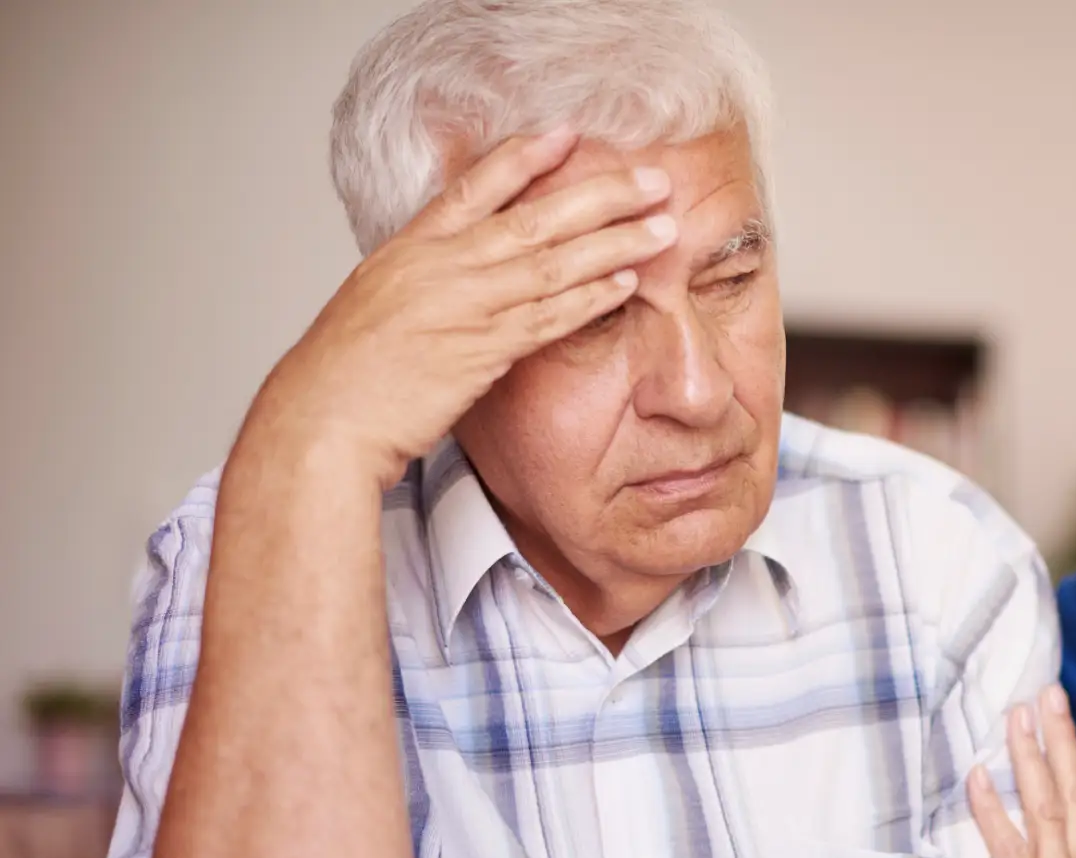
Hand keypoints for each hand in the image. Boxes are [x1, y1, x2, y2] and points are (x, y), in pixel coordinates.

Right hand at [245, 129, 676, 486]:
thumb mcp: (377, 299)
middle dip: (601, 194)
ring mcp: (467, 306)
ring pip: (555, 263)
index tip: (570, 134)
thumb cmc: (346, 370)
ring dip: (615, 243)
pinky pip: (551, 317)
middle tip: (652, 178)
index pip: (477, 185)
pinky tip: (628, 283)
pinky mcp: (484, 351)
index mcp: (411, 246)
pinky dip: (592, 298)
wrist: (324, 417)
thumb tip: (463, 264)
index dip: (527, 156)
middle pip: (536, 216)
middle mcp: (443, 266)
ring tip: (662, 226)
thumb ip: (424, 274)